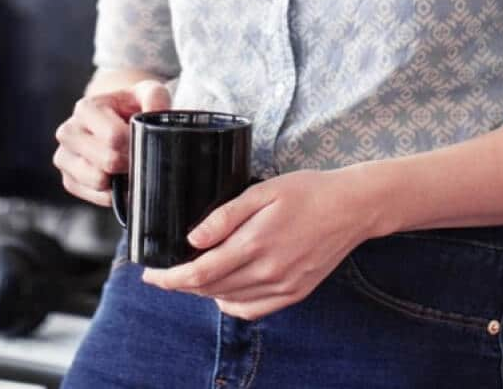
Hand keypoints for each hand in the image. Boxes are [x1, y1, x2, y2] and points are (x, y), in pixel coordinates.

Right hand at [52, 79, 170, 206]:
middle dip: (130, 163)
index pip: (113, 136)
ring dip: (121, 179)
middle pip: (107, 161)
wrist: (115, 122)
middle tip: (139, 156)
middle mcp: (68, 132)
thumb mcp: (145, 93)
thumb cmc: (131, 107)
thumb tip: (156, 111)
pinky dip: (114, 193)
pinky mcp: (69, 180)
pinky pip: (97, 197)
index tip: (144, 141)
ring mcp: (64, 158)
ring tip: (129, 166)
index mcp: (84, 109)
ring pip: (98, 181)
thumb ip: (155, 96)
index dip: (135, 144)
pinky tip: (120, 179)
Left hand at [140, 168, 378, 319]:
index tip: (150, 275)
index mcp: (254, 245)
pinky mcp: (295, 293)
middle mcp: (267, 272)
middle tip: (163, 274)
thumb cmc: (305, 192)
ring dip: (203, 293)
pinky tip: (223, 291)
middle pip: (210, 290)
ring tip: (189, 278)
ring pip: (229, 301)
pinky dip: (231, 304)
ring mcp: (283, 287)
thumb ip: (224, 217)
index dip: (169, 279)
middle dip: (181, 285)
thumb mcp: (260, 192)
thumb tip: (192, 239)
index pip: (199, 274)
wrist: (351, 208)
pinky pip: (254, 310)